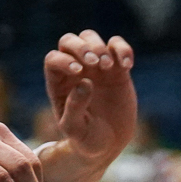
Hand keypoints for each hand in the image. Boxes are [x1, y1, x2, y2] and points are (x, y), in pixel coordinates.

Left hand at [44, 31, 137, 168]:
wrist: (110, 144)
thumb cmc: (86, 139)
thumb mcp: (75, 130)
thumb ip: (74, 108)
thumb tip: (83, 82)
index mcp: (58, 84)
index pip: (53, 59)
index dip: (64, 60)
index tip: (79, 72)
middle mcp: (74, 71)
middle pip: (69, 40)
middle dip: (81, 46)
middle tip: (95, 63)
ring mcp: (96, 67)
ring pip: (90, 37)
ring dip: (100, 46)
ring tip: (108, 66)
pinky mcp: (117, 69)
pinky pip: (117, 46)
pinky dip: (123, 50)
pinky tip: (127, 66)